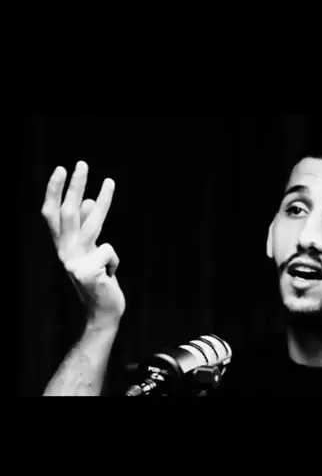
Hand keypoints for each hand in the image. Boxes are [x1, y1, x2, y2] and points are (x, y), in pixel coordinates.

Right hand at [41, 161, 125, 322]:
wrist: (102, 312)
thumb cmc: (98, 280)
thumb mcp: (91, 252)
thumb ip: (88, 229)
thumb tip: (90, 202)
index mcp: (62, 246)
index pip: (52, 214)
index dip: (54, 191)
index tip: (62, 169)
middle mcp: (64, 252)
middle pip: (68, 212)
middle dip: (75, 186)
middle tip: (82, 163)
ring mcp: (75, 263)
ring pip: (90, 224)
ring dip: (102, 200)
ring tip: (110, 181)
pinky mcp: (89, 272)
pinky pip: (109, 252)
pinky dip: (114, 261)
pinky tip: (109, 276)